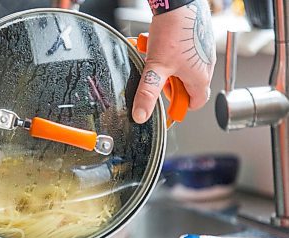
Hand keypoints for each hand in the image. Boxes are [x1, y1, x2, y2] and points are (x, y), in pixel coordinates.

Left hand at [132, 0, 215, 122]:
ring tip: (155, 59)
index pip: (196, 102)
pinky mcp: (196, 38)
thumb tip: (142, 115)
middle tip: (157, 77)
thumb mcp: (156, 68)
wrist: (179, 2)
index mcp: (200, 77)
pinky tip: (157, 46)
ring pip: (182, 68)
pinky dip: (168, 53)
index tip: (167, 105)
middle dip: (169, 84)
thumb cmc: (174, 31)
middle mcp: (206, 65)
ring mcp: (202, 51)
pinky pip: (181, 52)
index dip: (180, 105)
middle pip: (187, 85)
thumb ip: (148, 93)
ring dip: (166, 67)